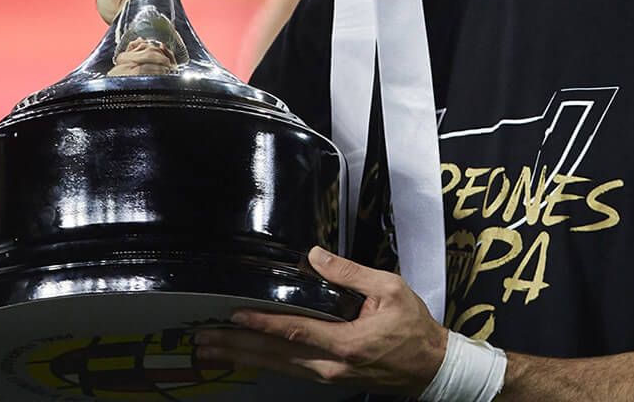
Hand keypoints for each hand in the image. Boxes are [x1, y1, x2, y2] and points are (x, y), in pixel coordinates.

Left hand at [194, 246, 446, 395]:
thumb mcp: (390, 289)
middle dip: (236, 348)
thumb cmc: (413, 327)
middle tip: (202, 340)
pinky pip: (289, 370)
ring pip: (277, 367)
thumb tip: (314, 255)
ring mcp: (328, 376)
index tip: (235, 316)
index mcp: (346, 342)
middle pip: (275, 356)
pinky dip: (262, 362)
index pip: (295, 331)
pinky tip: (243, 357)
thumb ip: (350, 273)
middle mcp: (331, 365)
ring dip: (242, 358)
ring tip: (211, 351)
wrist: (431, 368)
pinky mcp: (329, 378)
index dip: (263, 324)